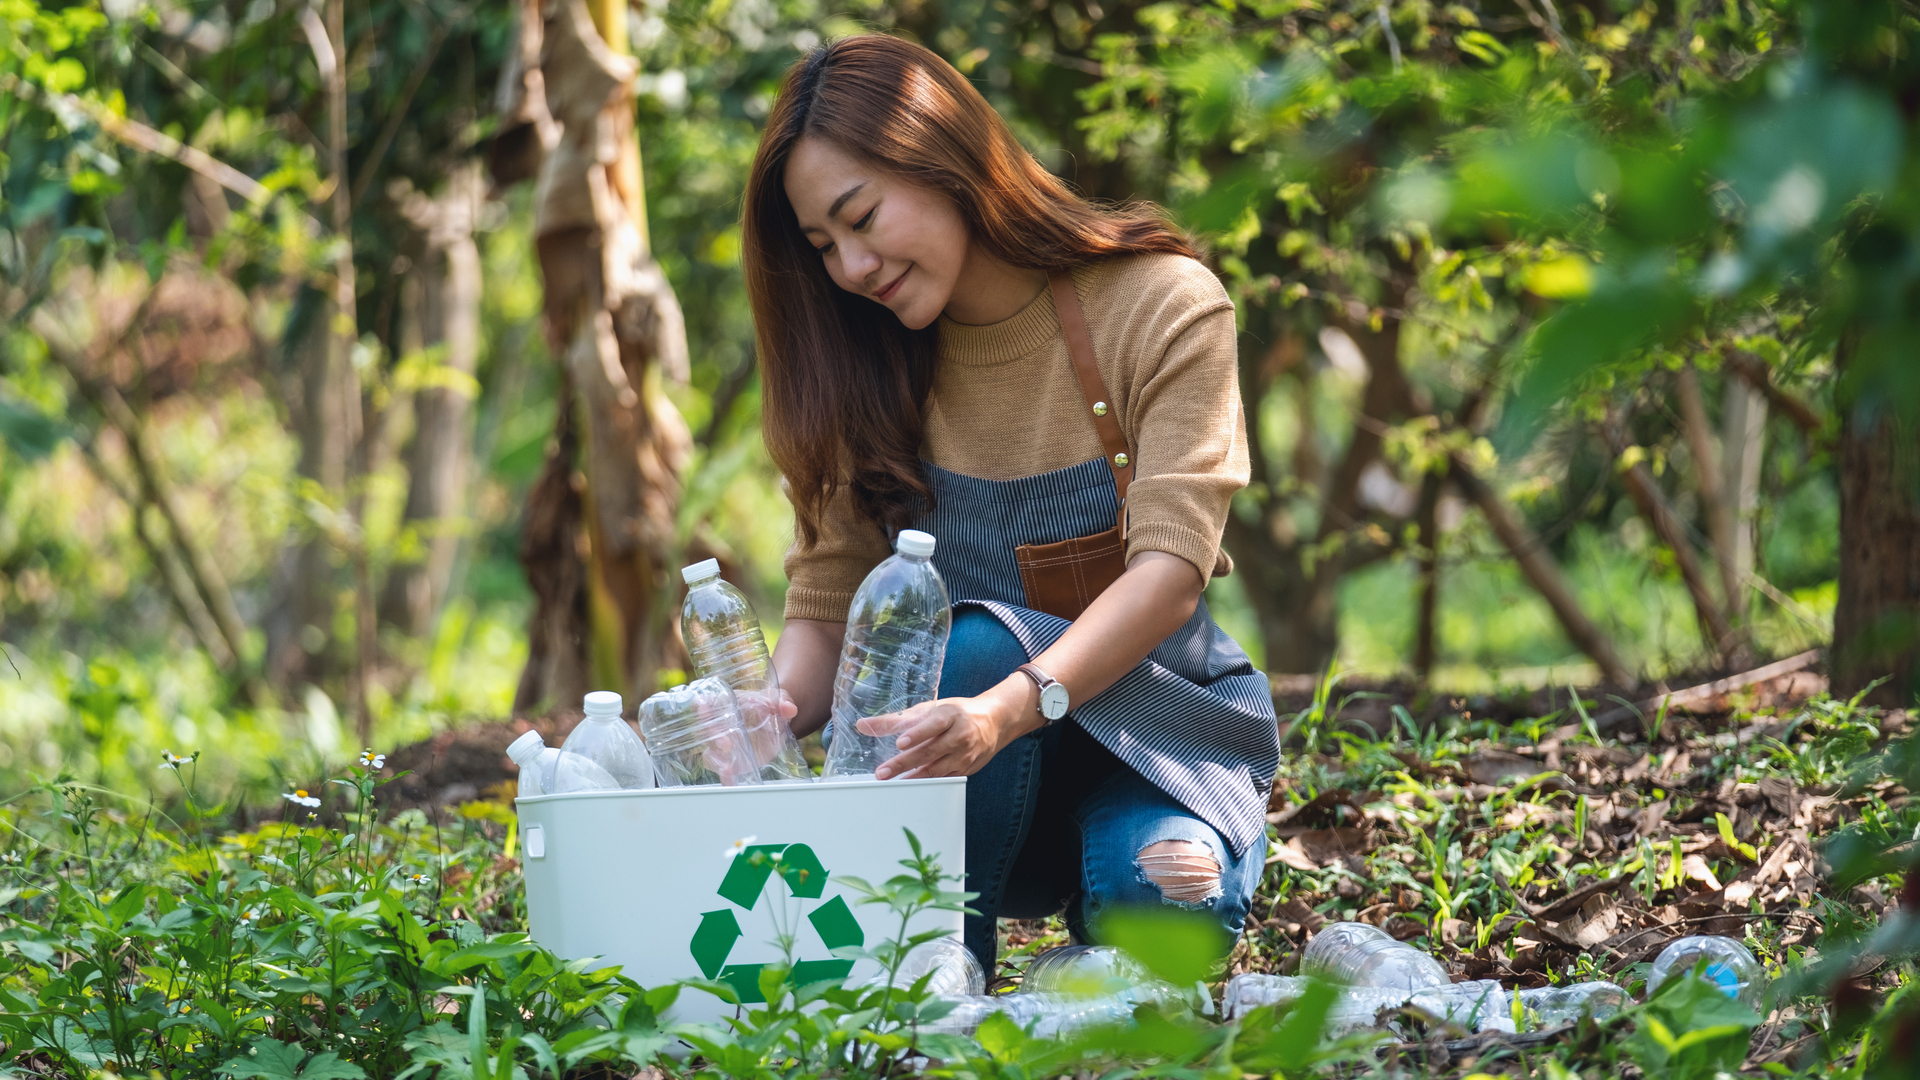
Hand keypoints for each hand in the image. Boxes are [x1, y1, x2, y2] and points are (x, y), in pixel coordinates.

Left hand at [854, 676, 1037, 778]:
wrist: (993, 722)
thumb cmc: (955, 713)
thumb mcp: (929, 710)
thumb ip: (896, 719)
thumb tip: (862, 725)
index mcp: (950, 715)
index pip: (933, 724)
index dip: (917, 733)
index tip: (900, 742)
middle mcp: (959, 735)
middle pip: (930, 751)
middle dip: (905, 763)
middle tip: (883, 772)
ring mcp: (964, 754)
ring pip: (937, 768)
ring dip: (914, 777)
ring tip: (894, 783)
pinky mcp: (966, 769)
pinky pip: (945, 779)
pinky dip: (928, 783)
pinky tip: (911, 788)